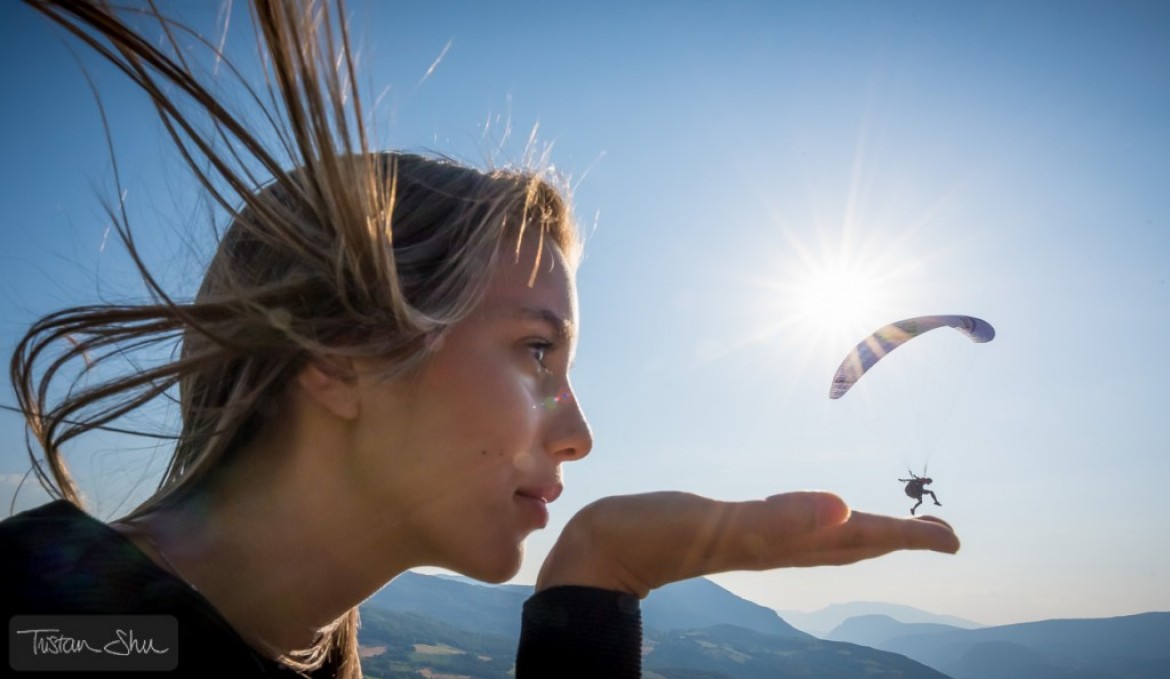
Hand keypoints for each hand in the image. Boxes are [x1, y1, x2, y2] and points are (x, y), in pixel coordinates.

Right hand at [536, 491, 958, 597]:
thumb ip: (779, 518)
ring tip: (891, 528)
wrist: (598, 552)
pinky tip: (811, 520)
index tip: (953, 536)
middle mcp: (774, 546)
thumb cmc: (651, 536)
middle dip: (898, 538)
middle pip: (851, 545)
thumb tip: (847, 510)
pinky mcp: (727, 533)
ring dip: (864, 535)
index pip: (860, 540)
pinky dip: (816, 525)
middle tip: (943, 534)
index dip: (908, 536)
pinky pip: (789, 531)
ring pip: (823, 542)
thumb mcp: (718, 524)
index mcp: (781, 544)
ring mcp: (751, 542)